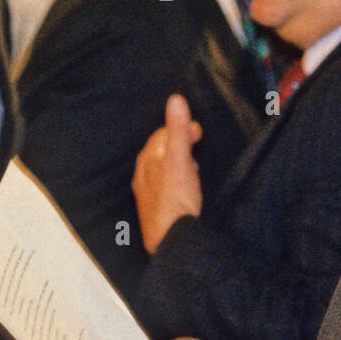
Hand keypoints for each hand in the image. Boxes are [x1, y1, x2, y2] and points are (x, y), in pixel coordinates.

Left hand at [132, 94, 202, 253]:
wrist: (170, 240)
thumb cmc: (175, 197)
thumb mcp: (180, 159)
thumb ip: (178, 130)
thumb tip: (175, 99)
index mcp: (147, 159)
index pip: (162, 134)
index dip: (181, 129)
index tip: (198, 132)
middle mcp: (142, 174)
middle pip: (162, 152)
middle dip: (180, 145)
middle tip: (198, 146)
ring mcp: (147, 193)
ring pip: (163, 170)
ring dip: (179, 164)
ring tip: (194, 167)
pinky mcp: (154, 210)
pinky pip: (165, 187)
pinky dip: (177, 181)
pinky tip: (186, 190)